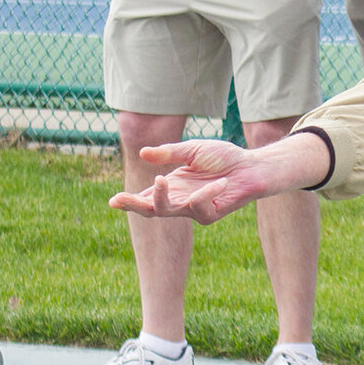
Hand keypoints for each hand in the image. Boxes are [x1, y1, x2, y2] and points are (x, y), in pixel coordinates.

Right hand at [111, 133, 328, 223]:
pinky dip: (206, 193)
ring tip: (160, 179)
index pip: (146, 195)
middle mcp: (179, 200)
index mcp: (171, 186)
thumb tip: (142, 153)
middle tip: (119, 200)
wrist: (250, 166)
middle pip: (151, 208)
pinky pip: (201, 206)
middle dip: (134, 205)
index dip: (128, 200)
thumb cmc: (222, 158)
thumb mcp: (192, 150)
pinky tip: (218, 183)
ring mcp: (193, 209)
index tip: (112, 201)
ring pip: (171, 211)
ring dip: (163, 196)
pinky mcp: (210, 214)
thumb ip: (169, 153)